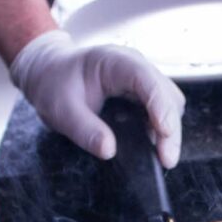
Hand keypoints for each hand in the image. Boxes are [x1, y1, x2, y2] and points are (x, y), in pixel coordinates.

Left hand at [10, 30, 185, 167]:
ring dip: (169, 131)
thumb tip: (109, 151)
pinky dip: (161, 131)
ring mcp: (142, 81)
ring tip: (162, 157)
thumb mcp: (61, 110)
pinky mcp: (143, 95)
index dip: (161, 106)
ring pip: (170, 105)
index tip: (164, 133)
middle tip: (166, 160)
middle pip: (167, 95)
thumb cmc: (55, 85)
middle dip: (170, 128)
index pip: (147, 80)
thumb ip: (84, 129)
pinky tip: (154, 148)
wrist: (50, 74)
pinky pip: (162, 112)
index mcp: (116, 62)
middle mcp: (136, 68)